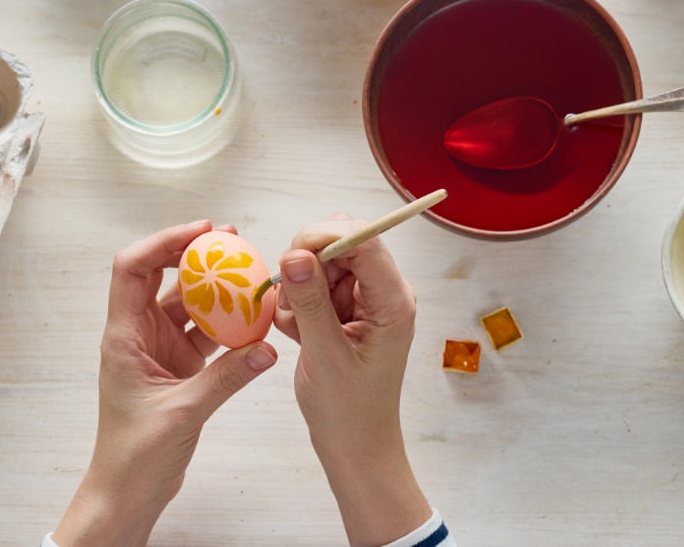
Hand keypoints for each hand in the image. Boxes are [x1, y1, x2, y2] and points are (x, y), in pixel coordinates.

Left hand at [53, 220, 277, 546]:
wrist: (128, 492)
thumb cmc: (134, 456)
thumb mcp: (182, 414)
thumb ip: (226, 379)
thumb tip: (266, 349)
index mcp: (123, 336)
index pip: (132, 268)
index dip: (164, 242)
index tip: (202, 232)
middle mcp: (139, 334)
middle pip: (161, 275)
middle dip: (194, 253)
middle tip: (232, 238)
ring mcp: (160, 348)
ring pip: (188, 302)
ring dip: (216, 286)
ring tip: (249, 270)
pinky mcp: (180, 365)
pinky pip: (206, 331)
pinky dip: (228, 322)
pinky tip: (254, 316)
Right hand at [273, 216, 430, 546]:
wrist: (355, 446)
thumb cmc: (349, 411)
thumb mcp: (325, 356)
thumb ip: (309, 301)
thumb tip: (294, 255)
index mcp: (393, 302)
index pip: (363, 239)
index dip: (324, 237)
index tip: (290, 257)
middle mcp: (383, 293)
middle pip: (341, 244)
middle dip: (307, 264)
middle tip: (290, 302)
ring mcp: (364, 301)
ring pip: (322, 263)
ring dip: (298, 288)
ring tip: (295, 328)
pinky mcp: (346, 311)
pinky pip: (315, 285)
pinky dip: (298, 303)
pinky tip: (297, 334)